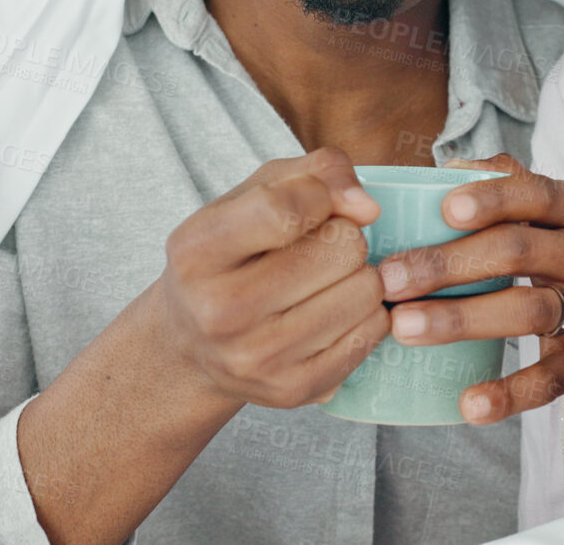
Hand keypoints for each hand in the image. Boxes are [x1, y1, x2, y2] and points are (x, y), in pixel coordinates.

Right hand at [153, 147, 388, 407]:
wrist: (192, 346)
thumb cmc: (230, 256)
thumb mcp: (252, 195)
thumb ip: (315, 172)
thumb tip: (367, 206)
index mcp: (197, 253)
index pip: (286, 208)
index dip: (321, 195)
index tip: (315, 203)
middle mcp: (219, 312)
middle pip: (342, 249)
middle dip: (344, 238)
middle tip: (318, 249)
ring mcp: (257, 358)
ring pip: (365, 292)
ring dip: (359, 276)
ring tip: (325, 281)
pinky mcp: (293, 390)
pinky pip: (371, 334)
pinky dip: (364, 315)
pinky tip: (332, 312)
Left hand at [374, 154, 563, 422]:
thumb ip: (514, 187)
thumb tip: (449, 168)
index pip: (538, 194)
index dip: (492, 199)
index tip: (443, 209)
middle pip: (519, 253)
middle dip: (447, 264)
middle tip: (387, 278)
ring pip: (527, 311)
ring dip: (461, 318)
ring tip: (403, 326)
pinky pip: (549, 379)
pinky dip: (508, 393)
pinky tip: (468, 404)